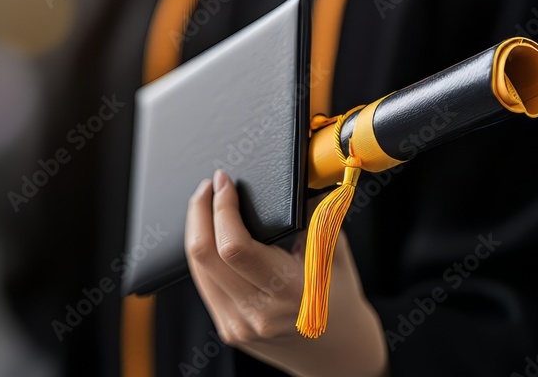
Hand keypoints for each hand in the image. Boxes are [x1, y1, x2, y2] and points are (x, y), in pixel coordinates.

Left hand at [184, 170, 388, 376]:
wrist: (340, 355)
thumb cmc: (341, 301)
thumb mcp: (335, 254)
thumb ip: (314, 217)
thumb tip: (295, 182)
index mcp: (288, 291)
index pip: (234, 247)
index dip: (221, 208)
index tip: (223, 182)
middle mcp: (258, 313)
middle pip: (204, 255)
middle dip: (199, 212)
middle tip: (208, 187)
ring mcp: (239, 326)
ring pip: (198, 270)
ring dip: (196, 231)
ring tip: (206, 205)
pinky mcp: (230, 330)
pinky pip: (205, 285)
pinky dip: (204, 257)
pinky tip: (210, 237)